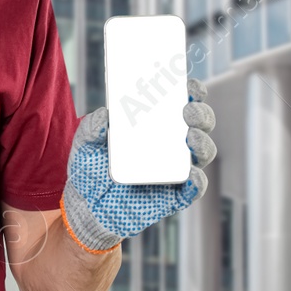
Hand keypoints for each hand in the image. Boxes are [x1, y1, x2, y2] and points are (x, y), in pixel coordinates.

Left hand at [60, 78, 216, 251]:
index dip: (191, 92)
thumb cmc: (91, 167)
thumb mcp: (87, 142)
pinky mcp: (176, 195)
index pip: (181, 103)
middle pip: (199, 124)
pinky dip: (197, 181)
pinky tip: (191, 175)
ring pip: (203, 152)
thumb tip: (106, 113)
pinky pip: (194, 188)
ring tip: (190, 137)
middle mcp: (172, 144)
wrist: (87, 206)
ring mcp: (176, 169)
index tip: (188, 85)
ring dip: (203, 142)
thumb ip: (93, 126)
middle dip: (201, 114)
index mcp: (156, 125)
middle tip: (187, 111)